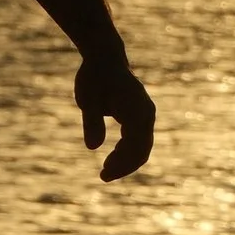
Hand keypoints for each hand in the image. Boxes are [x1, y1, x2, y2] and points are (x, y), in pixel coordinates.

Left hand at [76, 45, 154, 181]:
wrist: (104, 58)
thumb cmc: (94, 77)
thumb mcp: (87, 99)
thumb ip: (92, 122)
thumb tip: (93, 147)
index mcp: (136, 110)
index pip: (135, 145)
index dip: (121, 163)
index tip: (104, 173)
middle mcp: (146, 113)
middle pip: (142, 150)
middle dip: (124, 167)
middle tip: (103, 176)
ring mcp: (146, 115)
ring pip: (142, 147)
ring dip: (126, 162)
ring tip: (105, 171)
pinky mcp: (141, 116)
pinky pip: (139, 141)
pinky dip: (127, 153)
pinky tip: (112, 159)